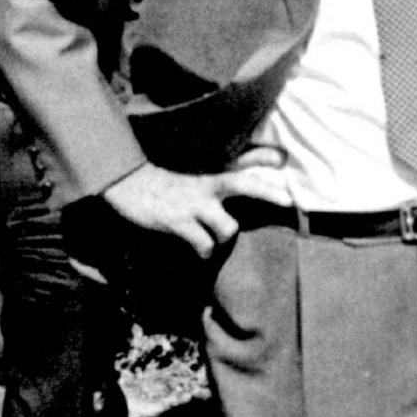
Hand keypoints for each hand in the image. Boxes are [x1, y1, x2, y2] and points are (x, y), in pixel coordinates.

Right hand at [101, 147, 291, 255]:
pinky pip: (204, 246)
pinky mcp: (178, 222)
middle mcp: (206, 185)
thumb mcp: (196, 174)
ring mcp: (193, 204)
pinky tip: (197, 249)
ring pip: (227, 229)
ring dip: (222, 239)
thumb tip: (264, 164)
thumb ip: (227, 173)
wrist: (130, 185)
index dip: (266, 164)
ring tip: (211, 238)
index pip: (243, 165)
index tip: (285, 170)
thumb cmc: (168, 182)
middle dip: (266, 193)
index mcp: (211, 173)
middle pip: (243, 184)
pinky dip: (204, 251)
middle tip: (286, 202)